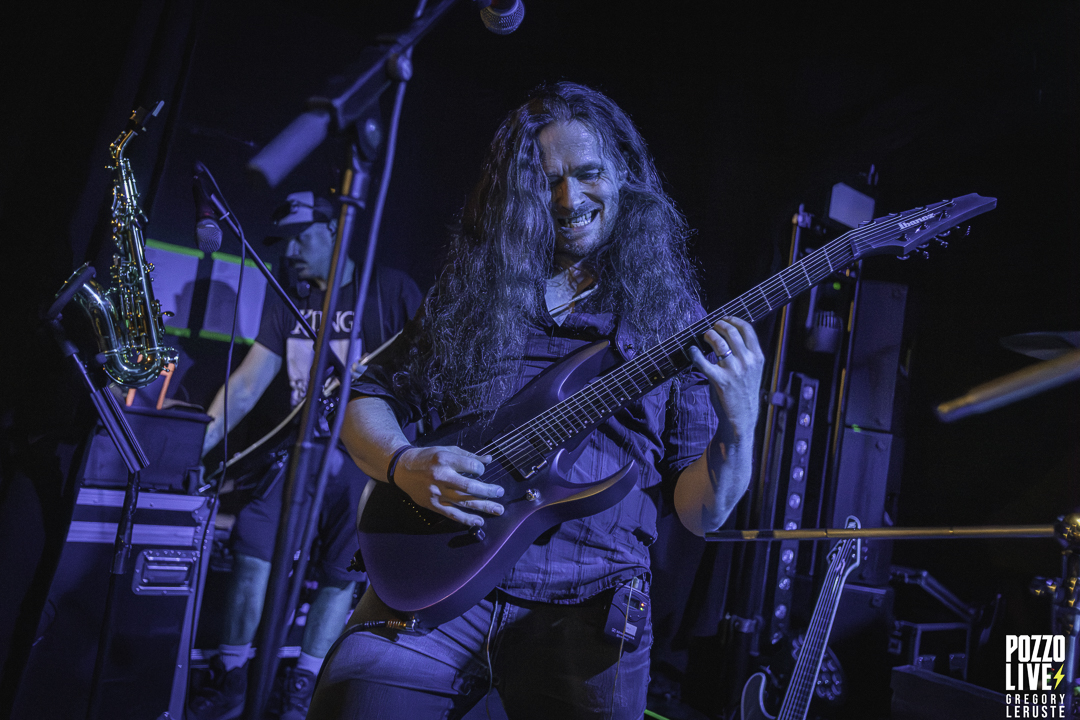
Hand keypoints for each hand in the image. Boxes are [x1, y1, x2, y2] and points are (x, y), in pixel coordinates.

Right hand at [392, 446, 503, 526]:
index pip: (471, 466)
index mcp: (445, 459)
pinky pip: (452, 513)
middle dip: (488, 491)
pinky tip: (479, 521)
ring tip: (498, 510)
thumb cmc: (427, 457)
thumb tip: (488, 459)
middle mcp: (441, 476)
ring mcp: (437, 492)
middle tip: (500, 493)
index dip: (480, 469)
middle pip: (469, 486)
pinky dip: (466, 519)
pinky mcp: (433, 504)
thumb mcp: (447, 450)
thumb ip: (468, 456)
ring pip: (464, 501)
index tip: (480, 471)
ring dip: (483, 507)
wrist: (402, 468)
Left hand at [688, 317, 764, 437]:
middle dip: (719, 325)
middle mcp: (747, 362)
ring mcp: (733, 371)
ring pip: (718, 342)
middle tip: (712, 327)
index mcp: (757, 357)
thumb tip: (731, 333)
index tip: (725, 318)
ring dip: (709, 335)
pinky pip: (703, 362)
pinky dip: (694, 353)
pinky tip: (691, 350)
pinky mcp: (719, 380)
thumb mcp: (753, 370)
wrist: (742, 417)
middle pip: (731, 332)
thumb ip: (746, 353)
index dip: (733, 320)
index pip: (747, 329)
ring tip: (705, 336)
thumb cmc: (745, 391)